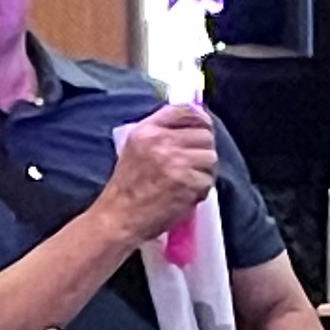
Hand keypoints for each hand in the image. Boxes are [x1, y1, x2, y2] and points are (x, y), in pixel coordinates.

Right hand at [97, 103, 220, 244]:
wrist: (119, 218)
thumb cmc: (126, 187)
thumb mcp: (133, 148)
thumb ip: (158, 131)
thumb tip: (191, 120)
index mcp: (147, 131)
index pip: (185, 111)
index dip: (200, 119)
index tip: (202, 128)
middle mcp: (162, 142)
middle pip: (204, 134)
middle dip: (202, 149)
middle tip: (192, 163)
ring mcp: (177, 162)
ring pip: (210, 156)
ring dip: (203, 170)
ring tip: (187, 180)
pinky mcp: (189, 183)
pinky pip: (209, 179)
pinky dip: (201, 189)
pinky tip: (185, 194)